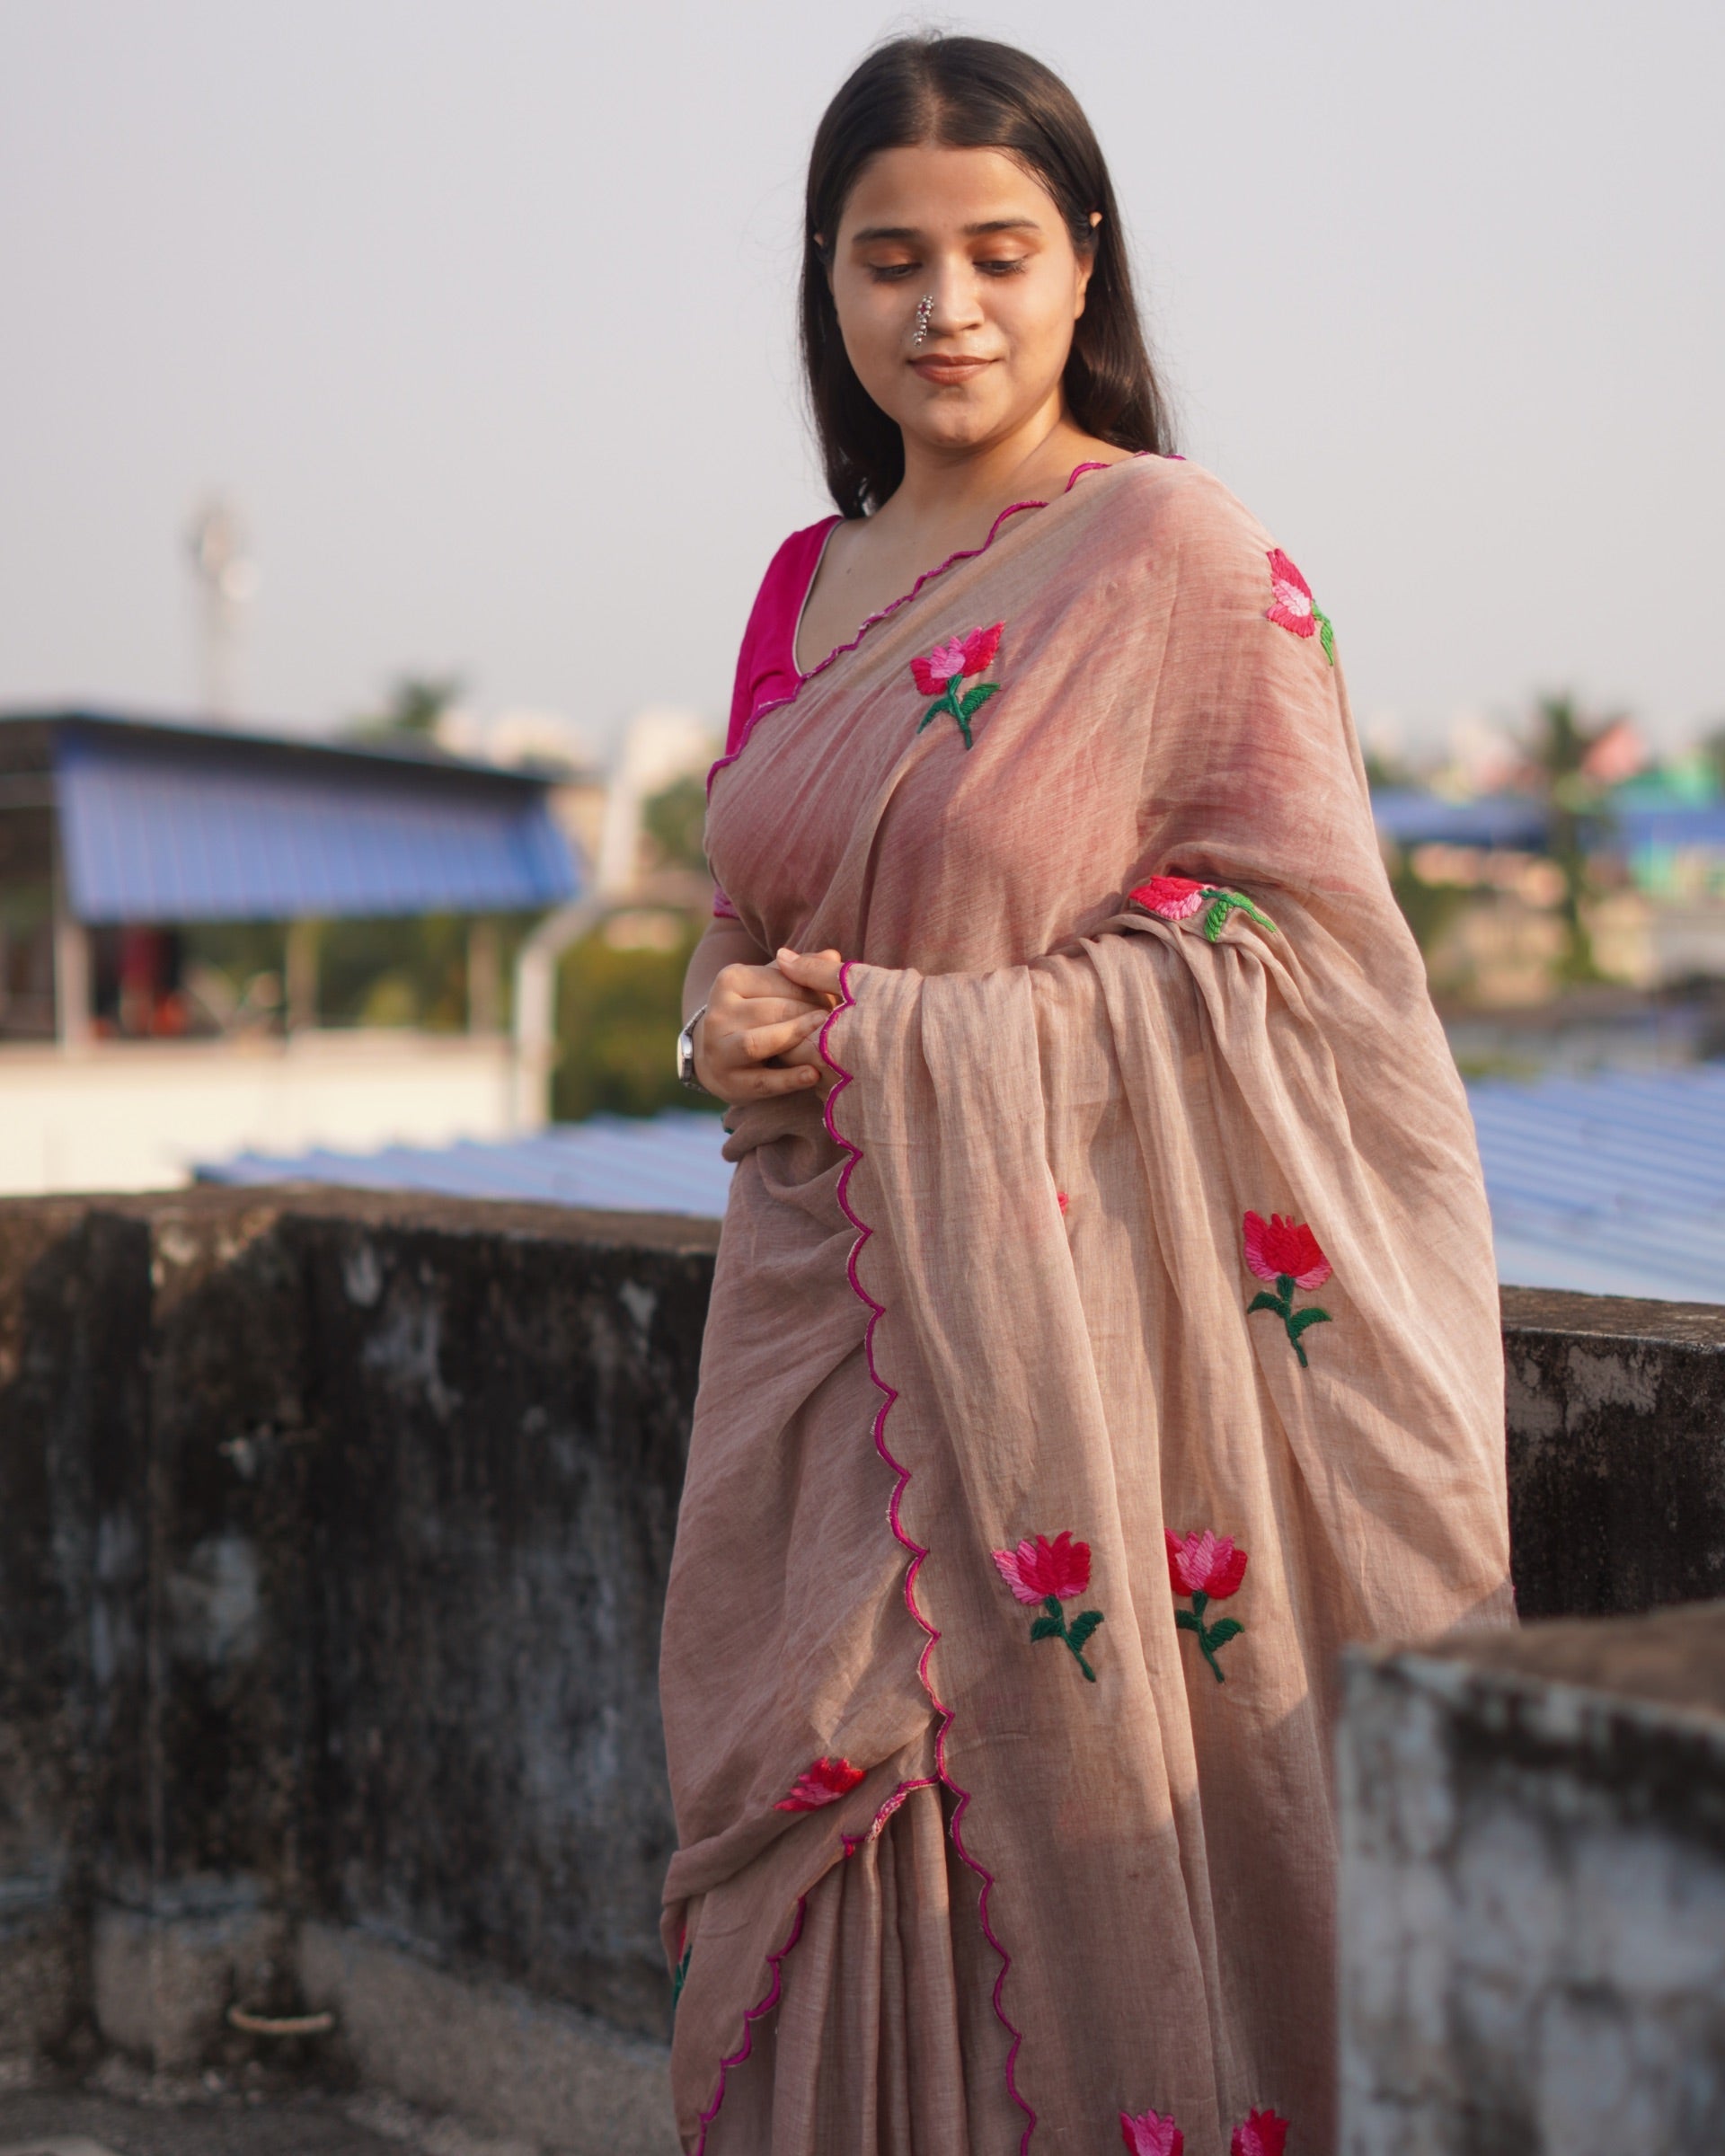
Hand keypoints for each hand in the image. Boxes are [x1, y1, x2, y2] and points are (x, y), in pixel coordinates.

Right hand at [692, 950, 842, 1105]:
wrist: (720, 1056)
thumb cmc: (758, 1014)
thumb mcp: (773, 987)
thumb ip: (802, 971)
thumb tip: (832, 956)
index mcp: (730, 979)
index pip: (781, 981)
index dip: (815, 991)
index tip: (841, 1001)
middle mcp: (718, 1012)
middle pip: (773, 1011)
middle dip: (810, 1017)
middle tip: (842, 1024)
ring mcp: (719, 1049)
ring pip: (758, 1042)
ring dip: (794, 1040)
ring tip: (827, 1041)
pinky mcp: (727, 1082)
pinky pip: (761, 1081)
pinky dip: (788, 1079)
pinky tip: (813, 1075)